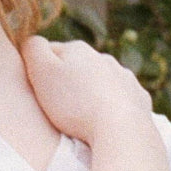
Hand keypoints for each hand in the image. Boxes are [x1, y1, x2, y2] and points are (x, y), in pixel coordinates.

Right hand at [20, 35, 152, 142]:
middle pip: (77, 67)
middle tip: (57, 107)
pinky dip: (111, 107)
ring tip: (81, 117)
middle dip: (67, 82)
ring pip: (100, 81)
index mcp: (78, 49)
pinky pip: (121, 99)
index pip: (49, 52)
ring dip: (90, 93)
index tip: (38, 90)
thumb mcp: (42, 72)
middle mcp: (104, 58)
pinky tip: (105, 121)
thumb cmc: (74, 103)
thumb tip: (31, 41)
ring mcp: (124, 78)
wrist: (121, 130)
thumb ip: (33, 49)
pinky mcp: (139, 99)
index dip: (39, 70)